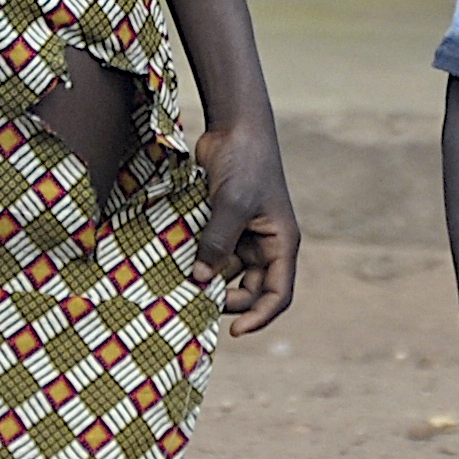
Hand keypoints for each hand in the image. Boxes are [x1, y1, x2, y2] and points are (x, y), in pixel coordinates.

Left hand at [194, 119, 300, 334]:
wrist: (233, 127)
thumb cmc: (245, 162)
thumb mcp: (233, 204)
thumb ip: (217, 242)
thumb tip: (199, 280)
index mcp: (281, 244)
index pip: (277, 294)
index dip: (259, 317)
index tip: (235, 331)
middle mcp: (264, 245)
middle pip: (249, 290)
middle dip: (226, 299)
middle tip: (196, 297)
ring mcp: (242, 236)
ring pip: (225, 274)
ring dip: (207, 278)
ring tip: (182, 278)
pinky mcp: (221, 226)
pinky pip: (210, 254)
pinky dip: (196, 260)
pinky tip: (176, 260)